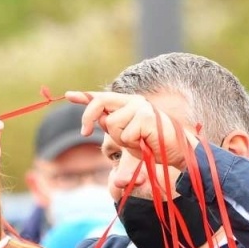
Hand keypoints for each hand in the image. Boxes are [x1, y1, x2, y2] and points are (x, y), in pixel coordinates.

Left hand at [66, 91, 195, 167]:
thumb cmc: (154, 147)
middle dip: (88, 117)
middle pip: (101, 103)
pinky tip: (146, 143)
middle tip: (85, 132)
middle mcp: (133, 101)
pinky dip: (132, 145)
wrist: (179, 152)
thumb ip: (113, 127)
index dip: (85, 97)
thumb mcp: (128, 138)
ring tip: (138, 142)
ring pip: (112, 124)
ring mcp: (140, 107)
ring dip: (120, 140)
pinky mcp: (145, 117)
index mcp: (128, 104)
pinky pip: (125, 135)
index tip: (68, 95)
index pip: (103, 98)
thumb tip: (98, 119)